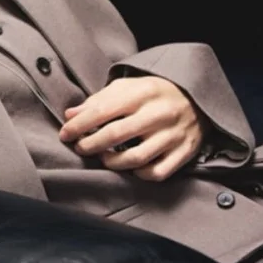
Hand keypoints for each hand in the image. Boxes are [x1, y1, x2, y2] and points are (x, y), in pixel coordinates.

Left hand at [58, 76, 206, 180]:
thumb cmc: (153, 93)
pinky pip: (158, 172)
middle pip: (116, 135)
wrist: (197, 97)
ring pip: (136, 158)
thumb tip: (69, 115)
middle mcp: (158, 114)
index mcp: (141, 93)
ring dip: (113, 162)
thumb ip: (98, 100)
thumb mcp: (126, 87)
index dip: (79, 125)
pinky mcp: (185, 152)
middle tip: (80, 148)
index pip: (102, 111)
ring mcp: (173, 135)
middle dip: (91, 145)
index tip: (65, 134)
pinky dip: (141, 174)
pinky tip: (132, 168)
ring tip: (103, 158)